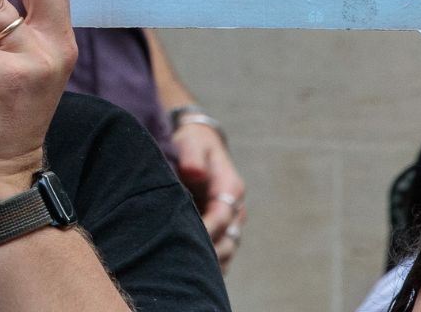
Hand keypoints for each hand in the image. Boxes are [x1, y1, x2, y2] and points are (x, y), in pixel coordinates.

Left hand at [172, 120, 244, 269]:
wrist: (198, 145)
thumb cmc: (193, 144)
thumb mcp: (192, 143)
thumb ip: (193, 157)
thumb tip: (193, 172)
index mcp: (230, 188)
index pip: (222, 216)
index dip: (207, 231)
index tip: (187, 242)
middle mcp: (235, 208)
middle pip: (228, 240)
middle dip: (210, 255)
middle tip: (186, 268)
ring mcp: (230, 221)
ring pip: (226, 250)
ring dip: (212, 264)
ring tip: (188, 276)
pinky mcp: (221, 229)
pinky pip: (220, 253)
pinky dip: (210, 265)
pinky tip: (192, 275)